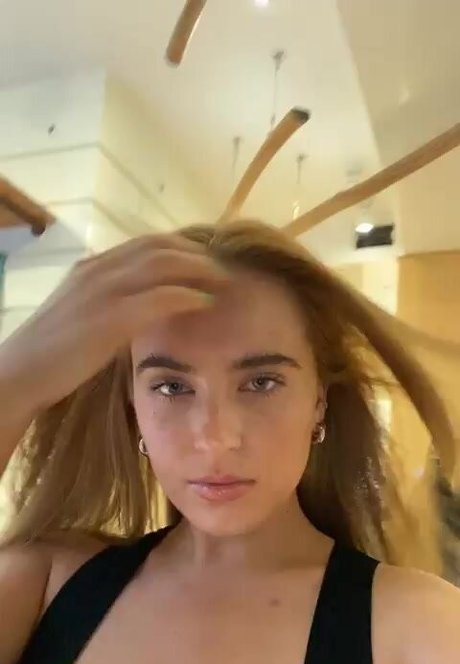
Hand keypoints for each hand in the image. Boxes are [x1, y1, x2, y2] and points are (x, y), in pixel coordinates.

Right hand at [0, 233, 228, 411]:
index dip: (181, 247)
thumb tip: (147, 307)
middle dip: (196, 253)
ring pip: (162, 263)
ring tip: (223, 281)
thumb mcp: (84, 315)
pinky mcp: (109, 318)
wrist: (22, 373)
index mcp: (92, 267)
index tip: (205, 259)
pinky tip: (205, 302)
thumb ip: (113, 304)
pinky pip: (159, 296)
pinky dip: (187, 295)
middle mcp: (98, 270)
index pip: (145, 243)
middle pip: (159, 246)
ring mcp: (103, 290)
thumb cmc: (54, 354)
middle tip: (223, 268)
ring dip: (198, 269)